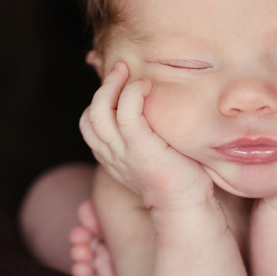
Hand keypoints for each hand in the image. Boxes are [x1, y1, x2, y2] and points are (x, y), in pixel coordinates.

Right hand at [79, 61, 213, 210]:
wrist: (187, 207)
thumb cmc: (180, 180)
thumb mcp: (156, 153)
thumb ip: (148, 135)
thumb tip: (155, 111)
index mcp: (112, 158)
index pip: (91, 125)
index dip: (100, 102)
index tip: (120, 85)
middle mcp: (112, 156)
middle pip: (89, 117)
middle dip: (102, 88)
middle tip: (121, 68)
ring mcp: (123, 154)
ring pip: (98, 113)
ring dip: (111, 85)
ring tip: (127, 70)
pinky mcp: (140, 150)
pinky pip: (126, 115)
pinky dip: (133, 94)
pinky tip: (147, 85)